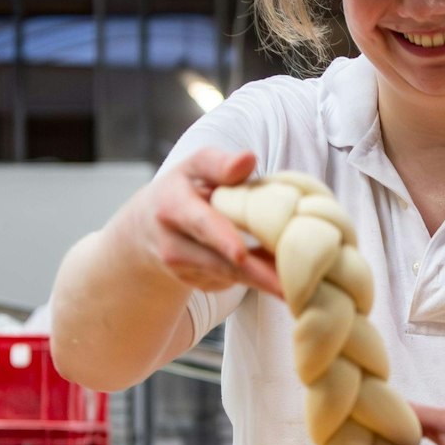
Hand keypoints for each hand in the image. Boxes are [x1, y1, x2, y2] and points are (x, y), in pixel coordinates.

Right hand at [127, 147, 282, 297]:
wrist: (148, 228)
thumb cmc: (184, 188)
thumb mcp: (195, 168)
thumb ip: (220, 164)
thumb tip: (248, 158)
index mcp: (173, 206)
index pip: (200, 223)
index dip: (221, 238)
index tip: (241, 254)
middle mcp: (172, 243)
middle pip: (218, 260)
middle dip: (254, 273)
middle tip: (285, 285)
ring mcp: (183, 270)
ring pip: (229, 276)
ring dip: (264, 281)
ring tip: (296, 287)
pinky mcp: (197, 283)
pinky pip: (231, 282)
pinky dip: (258, 280)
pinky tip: (282, 278)